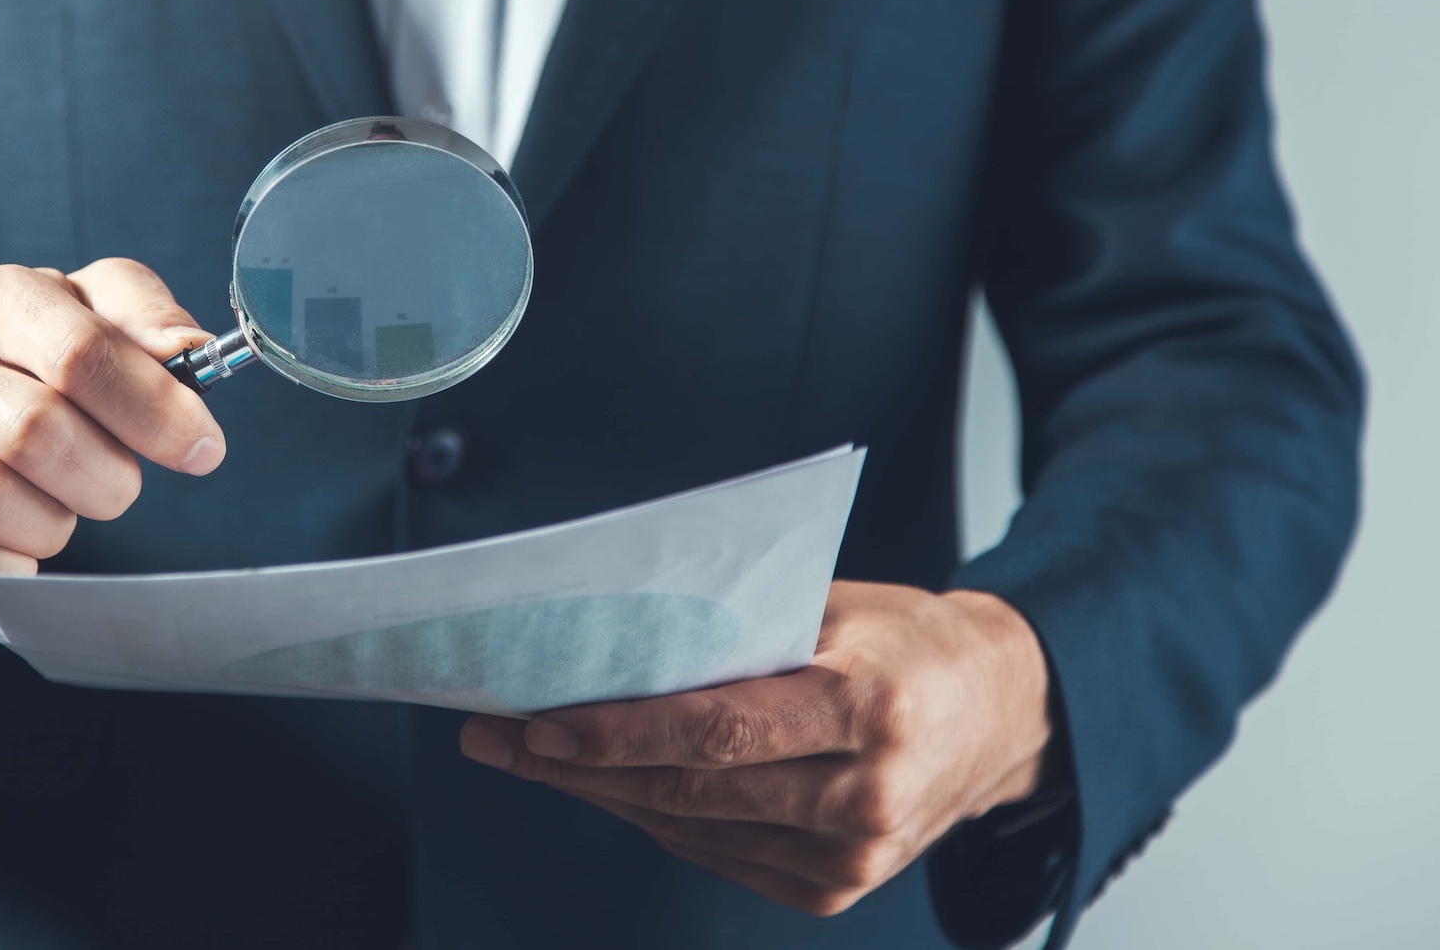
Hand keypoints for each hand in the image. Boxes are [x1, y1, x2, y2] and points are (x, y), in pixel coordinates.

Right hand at [0, 259, 224, 599]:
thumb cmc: (22, 372)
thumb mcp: (86, 314)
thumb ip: (145, 317)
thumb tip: (191, 347)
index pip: (81, 353)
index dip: (154, 408)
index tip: (202, 447)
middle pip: (39, 431)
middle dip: (108, 476)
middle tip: (119, 485)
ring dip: (56, 521)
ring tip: (64, 508)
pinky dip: (11, 562)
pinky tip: (22, 545)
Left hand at [458, 581, 1053, 915]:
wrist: (1000, 715)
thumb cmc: (903, 640)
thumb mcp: (833, 607)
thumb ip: (739, 628)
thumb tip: (615, 641)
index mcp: (870, 707)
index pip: (719, 729)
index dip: (618, 733)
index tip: (537, 722)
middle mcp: (866, 795)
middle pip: (690, 788)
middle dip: (579, 765)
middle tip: (497, 735)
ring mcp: (853, 857)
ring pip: (690, 827)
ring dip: (602, 792)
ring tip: (529, 756)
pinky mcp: (834, 890)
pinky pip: (716, 852)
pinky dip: (654, 816)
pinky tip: (606, 784)